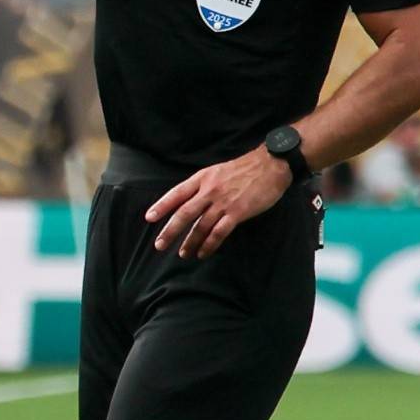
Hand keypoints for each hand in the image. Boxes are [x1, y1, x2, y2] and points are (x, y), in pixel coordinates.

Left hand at [143, 148, 291, 258]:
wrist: (270, 166)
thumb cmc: (244, 169)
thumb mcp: (217, 171)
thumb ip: (203, 186)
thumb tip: (189, 202)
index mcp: (202, 178)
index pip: (176, 193)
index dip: (162, 206)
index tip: (149, 218)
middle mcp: (209, 191)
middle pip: (184, 213)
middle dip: (170, 231)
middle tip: (160, 245)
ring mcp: (223, 202)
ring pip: (200, 226)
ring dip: (190, 242)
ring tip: (183, 254)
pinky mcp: (237, 213)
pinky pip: (219, 233)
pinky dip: (209, 245)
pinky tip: (203, 253)